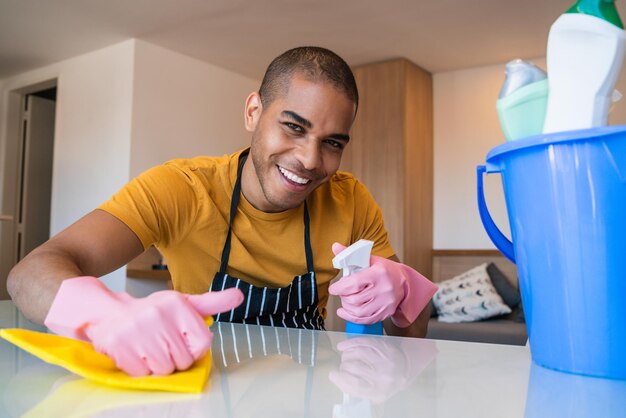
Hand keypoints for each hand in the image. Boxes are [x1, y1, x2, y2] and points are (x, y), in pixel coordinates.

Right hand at [45, 276, 242, 375]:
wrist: (109, 313)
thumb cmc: (152, 313)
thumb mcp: (183, 303)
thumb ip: (212, 303)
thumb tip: (240, 296)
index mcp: (177, 304)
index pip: (202, 344)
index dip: (194, 349)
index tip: (183, 341)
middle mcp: (157, 314)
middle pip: (183, 360)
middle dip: (174, 357)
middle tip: (162, 343)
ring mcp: (136, 330)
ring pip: (164, 370)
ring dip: (157, 365)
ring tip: (148, 348)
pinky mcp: (118, 346)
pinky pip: (142, 374)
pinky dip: (139, 369)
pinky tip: (135, 352)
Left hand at [328, 243, 437, 326]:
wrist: (404, 282)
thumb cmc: (384, 269)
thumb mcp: (369, 259)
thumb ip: (350, 255)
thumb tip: (335, 246)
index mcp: (378, 273)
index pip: (354, 283)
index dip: (339, 287)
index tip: (333, 289)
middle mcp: (384, 289)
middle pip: (355, 299)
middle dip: (343, 296)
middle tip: (342, 292)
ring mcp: (386, 303)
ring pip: (358, 312)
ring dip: (347, 307)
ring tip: (346, 300)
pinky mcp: (386, 313)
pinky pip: (365, 320)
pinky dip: (352, 318)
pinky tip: (345, 312)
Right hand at [329, 336, 436, 402]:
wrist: (406, 368)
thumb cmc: (387, 382)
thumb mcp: (375, 393)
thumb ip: (358, 390)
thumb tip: (338, 379)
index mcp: (379, 392)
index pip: (355, 386)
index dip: (340, 379)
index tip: (332, 374)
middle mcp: (383, 377)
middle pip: (354, 367)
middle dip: (343, 366)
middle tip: (342, 366)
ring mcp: (385, 360)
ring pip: (358, 353)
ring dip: (346, 354)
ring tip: (344, 356)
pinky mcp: (384, 347)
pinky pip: (364, 342)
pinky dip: (350, 343)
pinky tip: (343, 346)